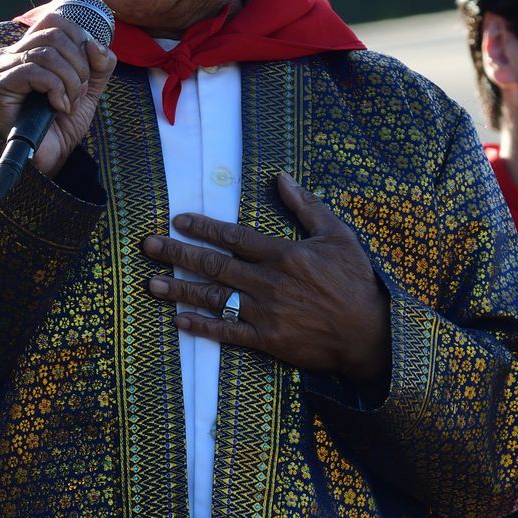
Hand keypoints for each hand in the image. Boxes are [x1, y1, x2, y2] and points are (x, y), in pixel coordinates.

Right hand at [0, 1, 117, 179]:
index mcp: (29, 48)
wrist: (47, 158)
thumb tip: (95, 44)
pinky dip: (55, 89)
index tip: (86, 72)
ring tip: (68, 102)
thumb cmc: (61, 123)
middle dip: (78, 65)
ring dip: (69, 80)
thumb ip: (99, 63)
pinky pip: (33, 71)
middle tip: (78, 92)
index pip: (55, 21)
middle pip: (54, 34)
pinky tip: (57, 107)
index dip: (80, 40)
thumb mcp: (88, 87)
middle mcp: (10, 53)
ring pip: (46, 53)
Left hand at [140, 172, 390, 385]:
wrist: (369, 333)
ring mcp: (264, 313)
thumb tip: (281, 177)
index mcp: (282, 254)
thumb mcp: (337, 235)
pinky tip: (179, 320)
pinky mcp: (267, 340)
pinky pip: (228, 332)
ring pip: (213, 298)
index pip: (233, 237)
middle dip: (177, 254)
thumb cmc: (356, 281)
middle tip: (148, 247)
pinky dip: (202, 326)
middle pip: (213, 265)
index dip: (203, 227)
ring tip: (151, 283)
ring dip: (179, 290)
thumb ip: (306, 206)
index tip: (178, 220)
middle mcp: (267, 282)